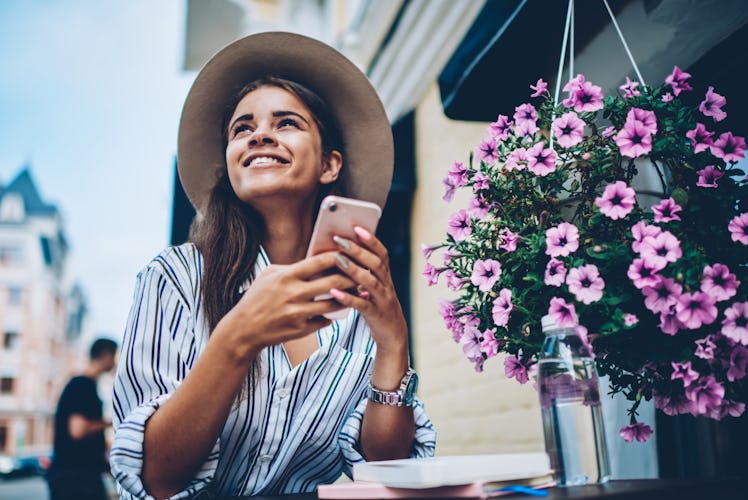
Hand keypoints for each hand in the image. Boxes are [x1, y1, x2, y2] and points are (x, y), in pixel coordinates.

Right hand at [219, 252, 356, 354]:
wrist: (243, 330)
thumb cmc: (256, 298)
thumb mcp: (269, 275)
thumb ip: (292, 266)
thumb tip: (317, 259)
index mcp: (287, 276)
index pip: (319, 262)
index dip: (338, 256)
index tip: (350, 253)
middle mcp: (293, 294)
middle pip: (333, 282)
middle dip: (351, 277)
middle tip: (362, 274)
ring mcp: (298, 313)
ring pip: (334, 304)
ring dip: (348, 298)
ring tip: (357, 292)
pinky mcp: (301, 330)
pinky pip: (325, 320)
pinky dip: (332, 315)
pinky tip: (338, 310)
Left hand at [328, 227, 408, 356]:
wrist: (392, 335)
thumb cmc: (377, 306)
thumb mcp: (373, 287)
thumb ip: (363, 272)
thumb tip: (340, 253)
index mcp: (385, 276)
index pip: (382, 254)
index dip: (371, 240)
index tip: (357, 227)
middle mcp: (386, 285)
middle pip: (376, 264)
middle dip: (358, 250)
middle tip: (340, 239)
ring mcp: (382, 300)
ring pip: (371, 282)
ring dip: (354, 270)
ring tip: (338, 259)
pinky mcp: (375, 315)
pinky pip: (362, 305)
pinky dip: (348, 298)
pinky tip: (334, 292)